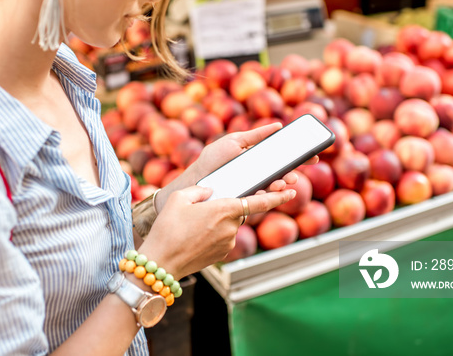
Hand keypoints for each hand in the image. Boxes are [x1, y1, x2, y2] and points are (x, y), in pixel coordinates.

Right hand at [139, 185, 295, 278]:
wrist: (161, 262)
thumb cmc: (167, 228)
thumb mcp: (179, 197)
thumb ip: (200, 189)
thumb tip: (211, 191)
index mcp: (224, 209)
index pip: (260, 202)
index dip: (278, 196)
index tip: (291, 192)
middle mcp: (231, 227)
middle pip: (238, 211)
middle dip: (226, 208)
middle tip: (202, 211)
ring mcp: (228, 243)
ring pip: (229, 225)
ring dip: (217, 222)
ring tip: (191, 226)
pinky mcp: (222, 254)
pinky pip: (222, 238)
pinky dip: (213, 234)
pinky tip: (194, 237)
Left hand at [156, 122, 317, 210]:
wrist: (197, 180)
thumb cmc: (214, 159)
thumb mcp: (235, 142)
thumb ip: (256, 135)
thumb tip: (278, 126)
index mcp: (258, 159)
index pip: (283, 158)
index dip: (299, 158)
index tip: (313, 155)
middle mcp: (259, 175)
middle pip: (282, 174)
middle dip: (293, 172)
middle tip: (299, 170)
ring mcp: (254, 188)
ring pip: (275, 188)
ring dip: (283, 184)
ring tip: (287, 180)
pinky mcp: (247, 200)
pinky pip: (262, 199)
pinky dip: (270, 195)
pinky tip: (274, 190)